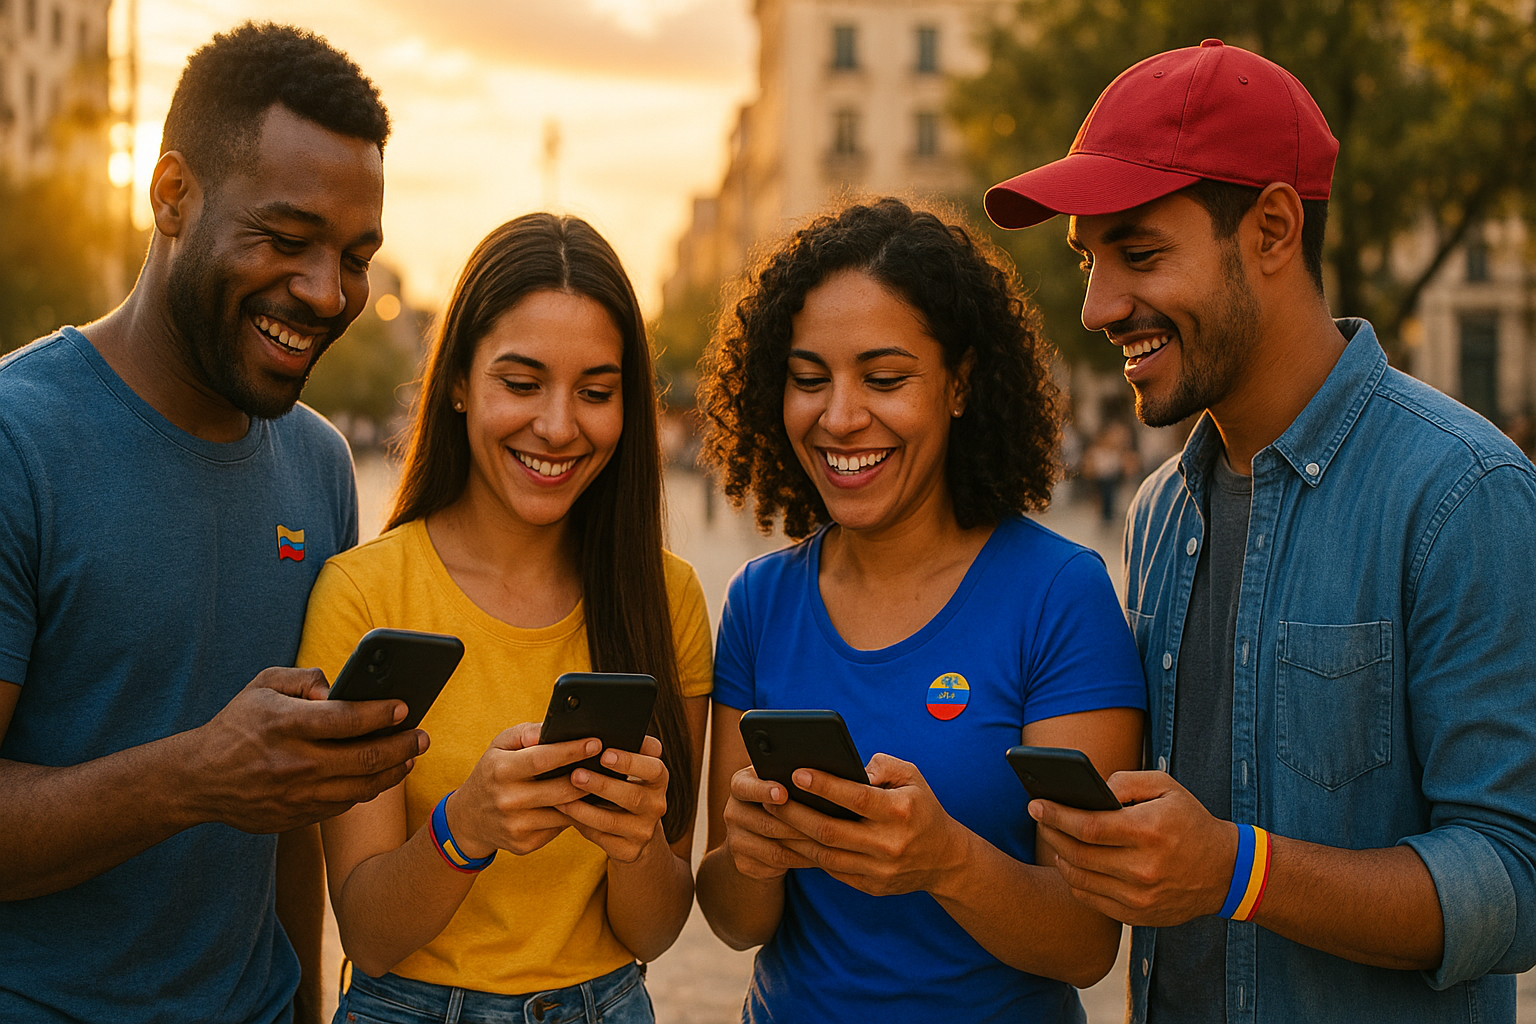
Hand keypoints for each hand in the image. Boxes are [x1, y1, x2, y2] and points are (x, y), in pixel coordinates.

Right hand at [191, 667, 427, 833]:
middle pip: (364, 757)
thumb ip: (305, 679)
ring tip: (411, 756)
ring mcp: (296, 794)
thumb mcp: (263, 685)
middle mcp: (293, 762)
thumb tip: (342, 689)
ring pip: (361, 788)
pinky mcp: (296, 817)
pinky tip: (381, 776)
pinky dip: (367, 790)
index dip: (381, 713)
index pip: (346, 719)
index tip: (405, 707)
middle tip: (423, 736)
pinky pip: (344, 806)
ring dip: (393, 772)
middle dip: (403, 745)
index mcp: (285, 724)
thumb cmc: (237, 724)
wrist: (199, 780)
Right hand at [448, 722, 594, 857]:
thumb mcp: (499, 746)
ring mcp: (516, 826)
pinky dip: (571, 815)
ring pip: (565, 812)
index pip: (543, 759)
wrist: (468, 819)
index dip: (572, 751)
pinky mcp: (524, 844)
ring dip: (583, 798)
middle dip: (588, 777)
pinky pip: (559, 828)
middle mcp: (507, 800)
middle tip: (604, 765)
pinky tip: (577, 804)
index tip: (595, 743)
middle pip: (561, 789)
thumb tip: (553, 729)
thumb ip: (526, 733)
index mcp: (500, 771)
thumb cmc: (491, 773)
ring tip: (596, 783)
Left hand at [561, 735, 668, 863]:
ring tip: (562, 797)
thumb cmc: (620, 787)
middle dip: (602, 785)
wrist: (632, 831)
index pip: (654, 767)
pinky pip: (602, 839)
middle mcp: (657, 804)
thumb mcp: (627, 768)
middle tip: (576, 774)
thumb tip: (587, 733)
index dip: (631, 761)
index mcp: (658, 778)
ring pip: (613, 821)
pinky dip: (582, 826)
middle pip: (633, 796)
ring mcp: (645, 830)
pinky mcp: (630, 851)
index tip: (604, 753)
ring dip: (585, 809)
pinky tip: (566, 814)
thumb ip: (617, 748)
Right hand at [721, 763, 816, 880]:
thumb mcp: (783, 782)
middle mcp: (733, 812)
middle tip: (827, 825)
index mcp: (740, 785)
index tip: (784, 794)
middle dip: (799, 825)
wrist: (762, 835)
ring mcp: (735, 841)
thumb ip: (794, 778)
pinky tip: (819, 856)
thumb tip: (822, 776)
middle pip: (766, 822)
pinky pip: (775, 866)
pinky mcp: (744, 863)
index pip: (745, 786)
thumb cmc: (784, 798)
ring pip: (773, 848)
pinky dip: (800, 861)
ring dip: (804, 847)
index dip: (764, 791)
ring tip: (830, 844)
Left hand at [766, 754, 968, 896]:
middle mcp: (888, 844)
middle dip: (795, 813)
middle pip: (831, 830)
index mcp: (900, 812)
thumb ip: (882, 765)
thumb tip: (849, 767)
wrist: (945, 860)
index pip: (856, 798)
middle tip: (770, 796)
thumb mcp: (912, 777)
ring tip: (772, 817)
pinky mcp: (870, 886)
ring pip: (825, 855)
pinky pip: (831, 870)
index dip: (824, 785)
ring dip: (793, 837)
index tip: (796, 772)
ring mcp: (878, 870)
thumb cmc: (921, 808)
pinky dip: (808, 854)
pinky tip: (790, 839)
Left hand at [1029, 770, 1236, 926]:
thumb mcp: (1166, 787)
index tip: (1036, 804)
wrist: (1226, 871)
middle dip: (1051, 832)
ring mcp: (1140, 897)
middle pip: (1078, 853)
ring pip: (1080, 879)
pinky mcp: (1138, 916)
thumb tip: (1089, 790)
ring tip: (1054, 838)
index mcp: (1148, 832)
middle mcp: (1143, 868)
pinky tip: (1072, 863)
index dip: (1057, 815)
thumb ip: (1125, 781)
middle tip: (1039, 817)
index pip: (1088, 826)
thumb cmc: (1190, 821)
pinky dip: (1075, 880)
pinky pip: (1091, 899)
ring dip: (1060, 857)